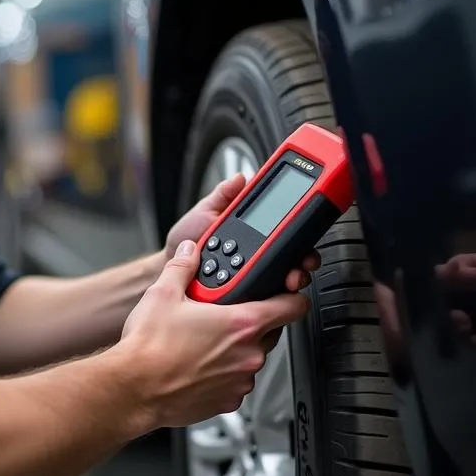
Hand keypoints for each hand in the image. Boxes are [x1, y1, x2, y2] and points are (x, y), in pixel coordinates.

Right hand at [117, 240, 312, 427]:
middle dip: (253, 320)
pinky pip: (236, 381)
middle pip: (271, 331)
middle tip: (225, 313)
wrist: (133, 389)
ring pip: (252, 357)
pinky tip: (199, 364)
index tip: (289, 292)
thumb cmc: (149, 348)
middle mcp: (248, 355)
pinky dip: (224, 372)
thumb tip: (189, 252)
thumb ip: (182, 267)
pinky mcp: (228, 402)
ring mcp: (240, 381)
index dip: (294, 296)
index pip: (293, 306)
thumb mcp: (163, 293)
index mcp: (241, 324)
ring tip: (206, 341)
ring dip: (237, 348)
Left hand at [165, 173, 320, 291]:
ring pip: (283, 280)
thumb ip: (224, 194)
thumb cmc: (186, 238)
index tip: (306, 227)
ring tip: (289, 279)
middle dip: (303, 259)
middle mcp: (257, 253)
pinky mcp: (245, 294)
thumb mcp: (204, 210)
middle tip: (302, 261)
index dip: (299, 229)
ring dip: (293, 279)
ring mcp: (252, 274)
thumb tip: (241, 178)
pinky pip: (264, 298)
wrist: (169, 266)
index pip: (284, 229)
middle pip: (291, 257)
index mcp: (251, 232)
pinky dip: (273, 297)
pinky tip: (272, 294)